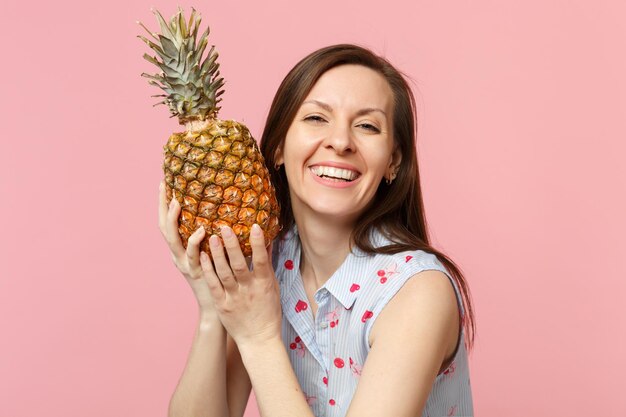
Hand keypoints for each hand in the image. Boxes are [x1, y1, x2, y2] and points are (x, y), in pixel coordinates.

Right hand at [158, 181, 215, 313]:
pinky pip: (192, 255)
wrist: (217, 307)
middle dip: (163, 207)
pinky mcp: (195, 272)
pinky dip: (194, 241)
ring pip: (173, 239)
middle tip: (164, 187)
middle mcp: (178, 255)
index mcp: (182, 249)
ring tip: (177, 202)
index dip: (165, 205)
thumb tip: (229, 212)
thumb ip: (217, 236)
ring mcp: (185, 264)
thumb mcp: (216, 253)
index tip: (165, 184)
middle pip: (164, 227)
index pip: (169, 223)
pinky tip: (201, 230)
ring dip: (174, 220)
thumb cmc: (221, 278)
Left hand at [200, 224, 281, 347]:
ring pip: (224, 273)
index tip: (254, 226)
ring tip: (211, 237)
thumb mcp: (272, 287)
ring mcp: (234, 297)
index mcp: (264, 284)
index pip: (262, 260)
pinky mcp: (222, 305)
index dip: (258, 243)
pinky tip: (202, 257)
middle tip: (224, 227)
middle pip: (240, 265)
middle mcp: (248, 290)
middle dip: (232, 245)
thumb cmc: (268, 312)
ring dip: (217, 255)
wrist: (258, 339)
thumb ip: (267, 265)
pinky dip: (208, 270)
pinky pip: (214, 285)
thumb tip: (267, 243)